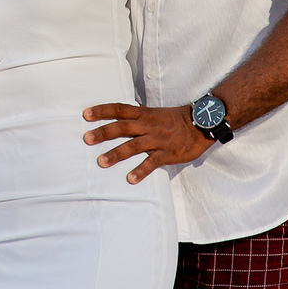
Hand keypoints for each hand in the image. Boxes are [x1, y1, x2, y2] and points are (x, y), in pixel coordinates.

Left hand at [82, 102, 210, 183]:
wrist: (201, 124)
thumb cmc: (176, 120)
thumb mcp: (156, 113)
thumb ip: (140, 114)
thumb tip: (126, 111)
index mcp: (144, 114)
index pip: (120, 110)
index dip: (102, 111)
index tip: (86, 114)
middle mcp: (148, 125)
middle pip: (122, 127)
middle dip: (104, 133)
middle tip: (87, 139)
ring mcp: (157, 139)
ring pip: (134, 146)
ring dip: (116, 154)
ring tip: (102, 162)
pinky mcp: (167, 153)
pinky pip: (152, 162)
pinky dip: (141, 171)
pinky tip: (130, 179)